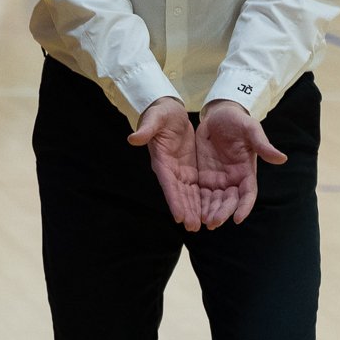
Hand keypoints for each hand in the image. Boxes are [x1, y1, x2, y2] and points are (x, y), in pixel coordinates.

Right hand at [127, 98, 199, 231]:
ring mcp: (179, 171)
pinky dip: (200, 199)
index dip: (174, 200)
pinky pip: (195, 187)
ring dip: (192, 209)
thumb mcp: (155, 118)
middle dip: (185, 210)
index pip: (168, 184)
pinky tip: (206, 211)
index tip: (179, 216)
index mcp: (161, 160)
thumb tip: (133, 138)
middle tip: (193, 228)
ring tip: (199, 226)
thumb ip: (146, 129)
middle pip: (179, 194)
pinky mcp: (189, 168)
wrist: (169, 111)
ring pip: (187, 194)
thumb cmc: (160, 113)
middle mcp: (170, 170)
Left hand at [195, 100, 286, 228]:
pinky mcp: (204, 175)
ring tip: (202, 222)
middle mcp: (233, 179)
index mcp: (247, 171)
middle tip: (213, 222)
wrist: (218, 114)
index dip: (244, 206)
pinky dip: (199, 203)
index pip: (248, 193)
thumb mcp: (251, 129)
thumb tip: (282, 158)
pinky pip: (201, 193)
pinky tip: (193, 211)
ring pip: (215, 200)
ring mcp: (218, 178)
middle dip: (223, 212)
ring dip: (210, 212)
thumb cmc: (238, 120)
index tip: (237, 218)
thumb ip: (263, 144)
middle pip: (230, 201)